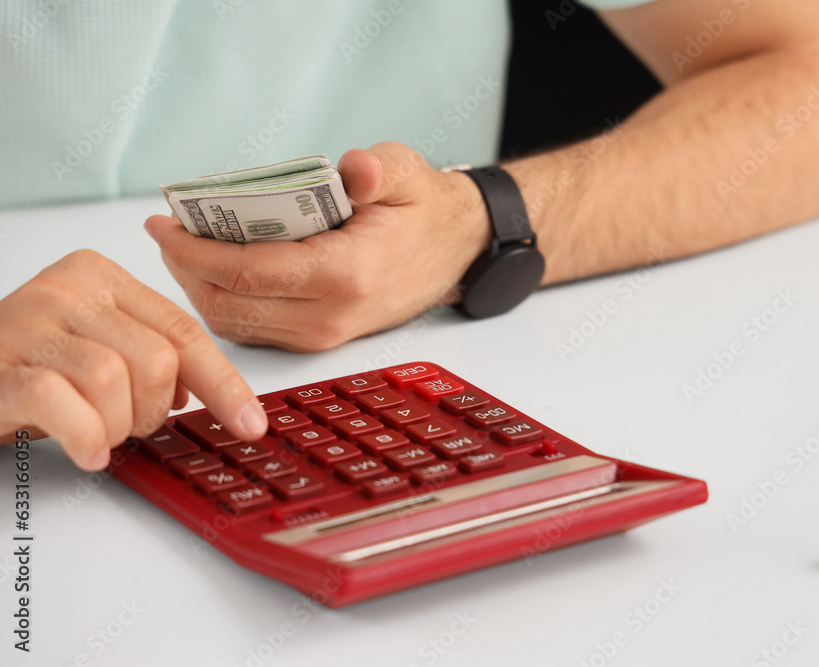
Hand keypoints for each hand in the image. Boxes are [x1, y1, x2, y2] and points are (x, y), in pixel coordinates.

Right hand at [0, 250, 266, 469]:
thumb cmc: (33, 366)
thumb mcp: (100, 348)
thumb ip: (153, 356)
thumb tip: (210, 395)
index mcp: (102, 277)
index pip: (184, 331)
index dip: (224, 384)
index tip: (251, 424)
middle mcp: (66, 289)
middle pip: (155, 359)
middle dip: (152, 409)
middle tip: (126, 423)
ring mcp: (28, 321)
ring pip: (113, 380)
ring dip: (116, 424)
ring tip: (97, 432)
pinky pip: (62, 402)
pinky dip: (84, 436)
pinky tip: (87, 451)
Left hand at [145, 142, 489, 352]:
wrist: (453, 254)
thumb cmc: (422, 212)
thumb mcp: (408, 176)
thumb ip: (381, 169)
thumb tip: (355, 168)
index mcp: (348, 274)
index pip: (248, 273)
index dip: (194, 250)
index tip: (164, 222)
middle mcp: (330, 315)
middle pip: (229, 304)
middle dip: (186, 269)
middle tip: (169, 231)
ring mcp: (323, 335)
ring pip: (234, 324)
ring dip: (200, 288)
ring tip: (186, 247)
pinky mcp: (317, 340)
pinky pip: (252, 329)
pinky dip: (224, 302)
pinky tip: (216, 269)